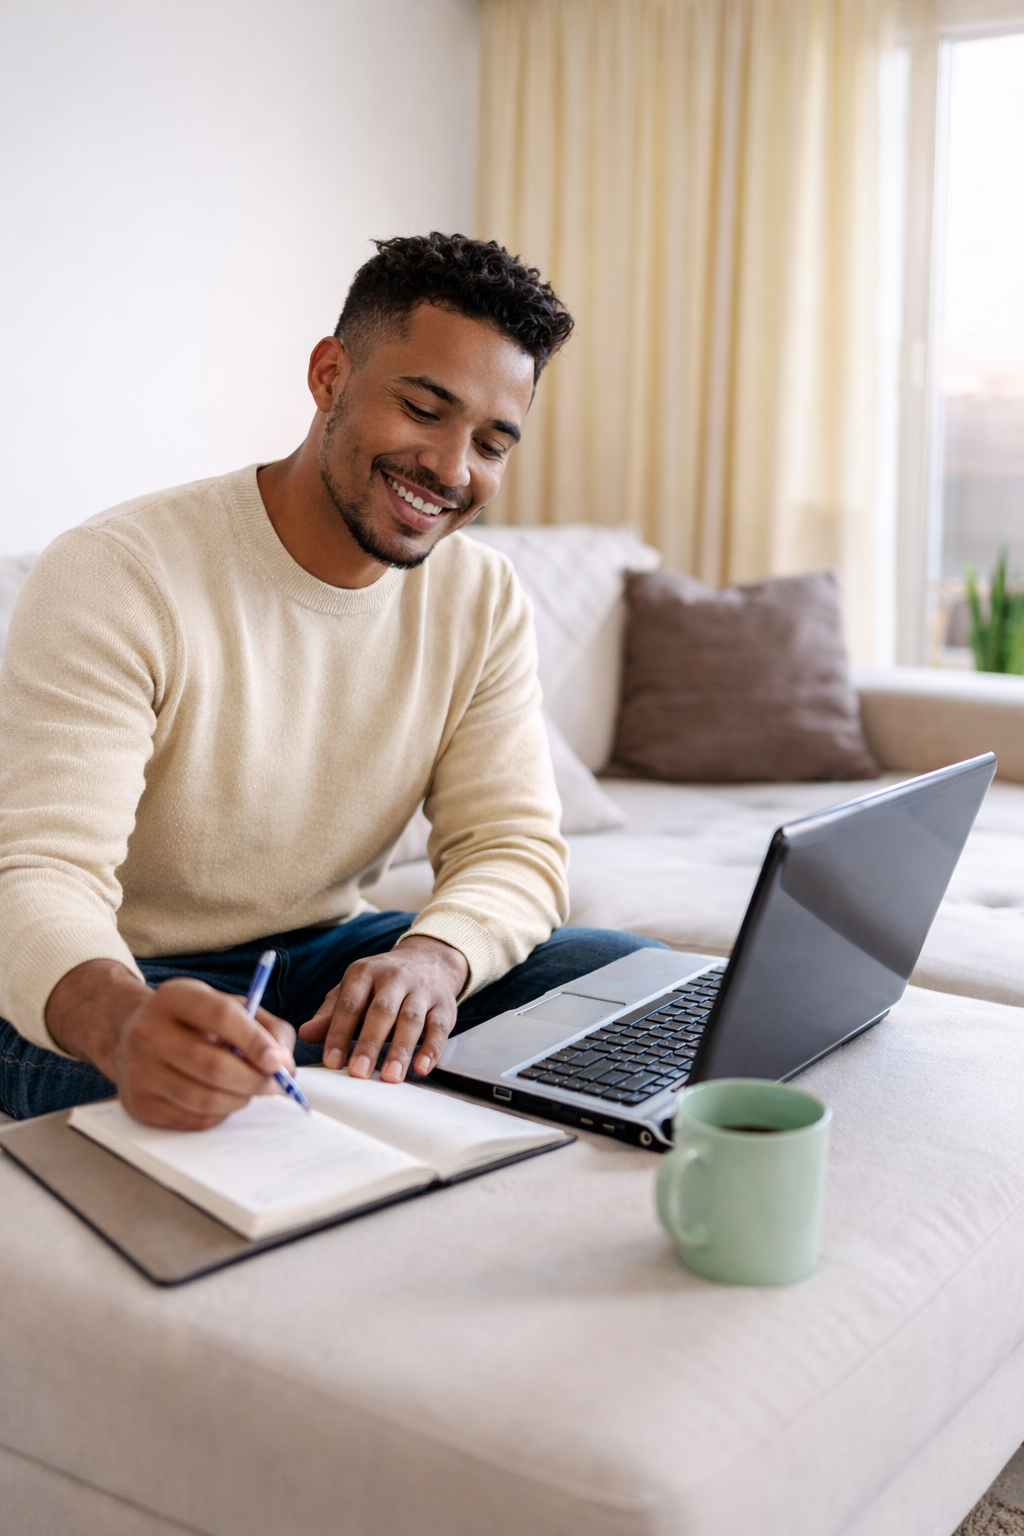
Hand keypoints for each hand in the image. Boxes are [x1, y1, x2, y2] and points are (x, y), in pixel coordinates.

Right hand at [46, 959, 295, 1129]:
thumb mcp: (226, 1005)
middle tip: (277, 1084)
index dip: (255, 1041)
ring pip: (205, 1099)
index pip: (221, 1017)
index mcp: (175, 997)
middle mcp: (149, 1031)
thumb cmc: (191, 1020)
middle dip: (255, 1080)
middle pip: (213, 1066)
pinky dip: (219, 1114)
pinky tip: (223, 1098)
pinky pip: (192, 1119)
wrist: (128, 1033)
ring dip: (240, 1100)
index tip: (278, 1061)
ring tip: (250, 1089)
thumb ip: (265, 1026)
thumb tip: (285, 1062)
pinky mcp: (138, 1103)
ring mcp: (138, 1070)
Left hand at [297, 935, 468, 1082]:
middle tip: (359, 1073)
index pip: (350, 1004)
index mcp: (366, 972)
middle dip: (370, 1043)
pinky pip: (439, 1027)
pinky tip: (421, 1067)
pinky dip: (432, 1048)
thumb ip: (331, 1013)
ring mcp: (422, 990)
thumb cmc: (383, 983)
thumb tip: (305, 1033)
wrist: (429, 960)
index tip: (332, 1062)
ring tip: (390, 1077)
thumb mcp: (354, 989)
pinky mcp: (444, 1004)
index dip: (340, 1033)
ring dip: (401, 1049)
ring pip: (412, 1019)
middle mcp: (395, 977)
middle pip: (382, 1011)